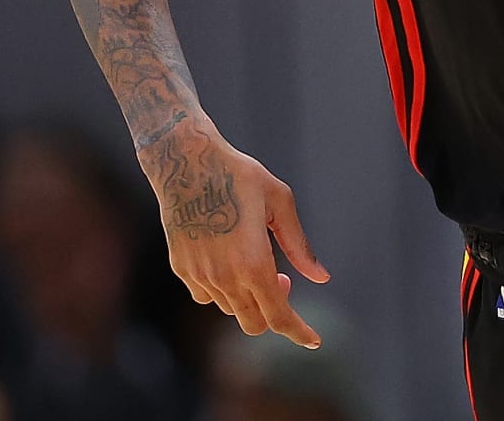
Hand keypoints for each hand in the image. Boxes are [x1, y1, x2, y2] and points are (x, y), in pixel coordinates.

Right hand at [137, 116, 330, 347]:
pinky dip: (224, 290)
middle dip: (274, 312)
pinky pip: (207, 296)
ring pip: (231, 310)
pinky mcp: (182, 269)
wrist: (186, 163)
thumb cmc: (239, 176)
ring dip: (249, 298)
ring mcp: (199, 276)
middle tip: (282, 279)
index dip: (298, 333)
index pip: (278, 316)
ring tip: (256, 260)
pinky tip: (229, 261)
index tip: (314, 340)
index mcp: (253, 263)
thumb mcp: (280, 202)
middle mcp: (223, 277)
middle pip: (254, 323)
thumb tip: (322, 277)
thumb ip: (300, 247)